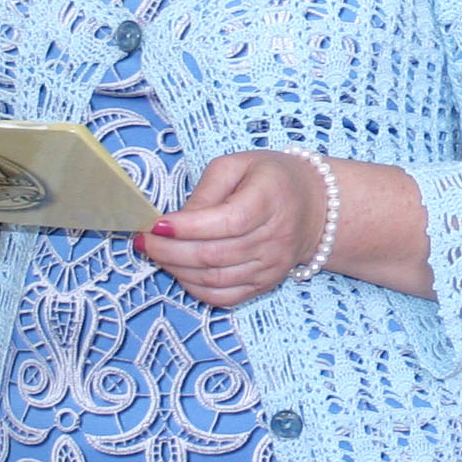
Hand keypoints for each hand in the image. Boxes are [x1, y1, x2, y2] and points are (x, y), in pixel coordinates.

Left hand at [134, 151, 325, 307]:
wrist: (316, 207)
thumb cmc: (271, 179)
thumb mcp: (239, 165)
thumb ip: (207, 189)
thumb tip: (177, 220)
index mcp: (269, 200)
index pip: (226, 222)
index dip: (187, 227)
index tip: (156, 223)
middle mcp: (274, 238)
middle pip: (215, 255)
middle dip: (171, 251)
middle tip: (145, 241)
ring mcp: (271, 267)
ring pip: (216, 279)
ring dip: (177, 270)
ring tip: (156, 254)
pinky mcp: (265, 284)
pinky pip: (225, 297)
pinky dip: (195, 288)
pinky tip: (180, 271)